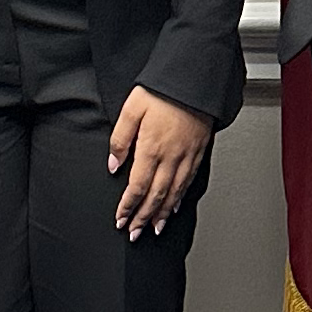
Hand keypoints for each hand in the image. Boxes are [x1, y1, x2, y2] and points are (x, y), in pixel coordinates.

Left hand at [109, 88, 211, 238]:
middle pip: (155, 196)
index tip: (121, 219)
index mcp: (151, 148)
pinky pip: (188, 182)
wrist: (194, 79)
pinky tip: (174, 206)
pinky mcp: (198, 151)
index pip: (137, 187)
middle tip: (134, 233)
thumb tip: (113, 166)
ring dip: (161, 214)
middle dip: (143, 217)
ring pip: (173, 193)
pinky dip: (180, 198)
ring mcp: (186, 156)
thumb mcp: (132, 108)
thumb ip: (120, 139)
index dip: (128, 207)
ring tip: (154, 228)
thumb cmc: (163, 89)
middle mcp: (171, 156)